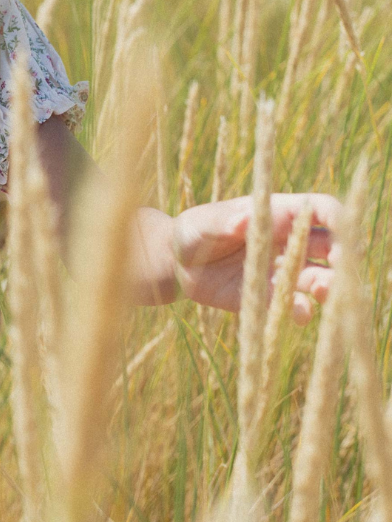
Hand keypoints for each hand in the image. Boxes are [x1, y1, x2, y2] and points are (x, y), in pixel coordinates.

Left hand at [172, 193, 342, 323]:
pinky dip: (300, 311)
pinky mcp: (267, 299)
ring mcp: (280, 272)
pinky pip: (292, 307)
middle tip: (340, 266)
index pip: (320, 209)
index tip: (346, 229)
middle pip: (330, 247)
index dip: (338, 217)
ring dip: (327, 286)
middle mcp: (287, 244)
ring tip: (322, 292)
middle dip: (342, 256)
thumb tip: (243, 220)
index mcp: (278, 215)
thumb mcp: (204, 222)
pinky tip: (297, 312)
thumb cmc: (194, 230)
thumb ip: (223, 222)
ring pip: (318, 279)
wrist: (176, 263)